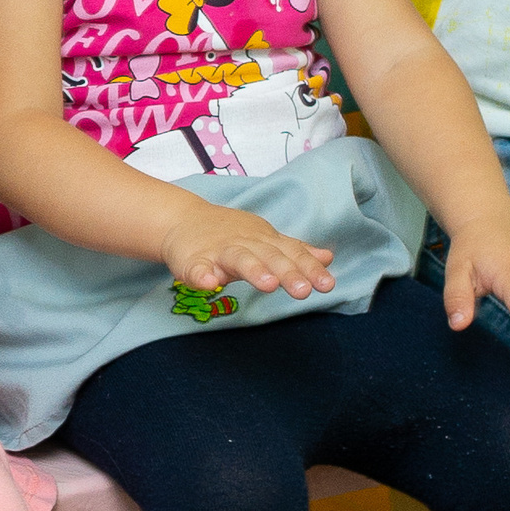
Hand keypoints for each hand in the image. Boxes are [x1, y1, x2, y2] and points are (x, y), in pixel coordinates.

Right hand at [159, 199, 334, 298]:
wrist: (181, 219)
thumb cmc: (229, 234)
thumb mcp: (265, 239)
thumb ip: (295, 250)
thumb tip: (328, 258)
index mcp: (264, 241)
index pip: (291, 254)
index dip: (309, 268)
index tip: (327, 284)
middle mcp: (245, 244)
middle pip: (269, 257)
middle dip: (287, 273)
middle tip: (303, 291)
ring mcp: (218, 252)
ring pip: (238, 259)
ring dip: (253, 270)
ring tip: (268, 285)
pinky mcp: (192, 261)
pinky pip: (196, 269)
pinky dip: (202, 276)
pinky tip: (210, 284)